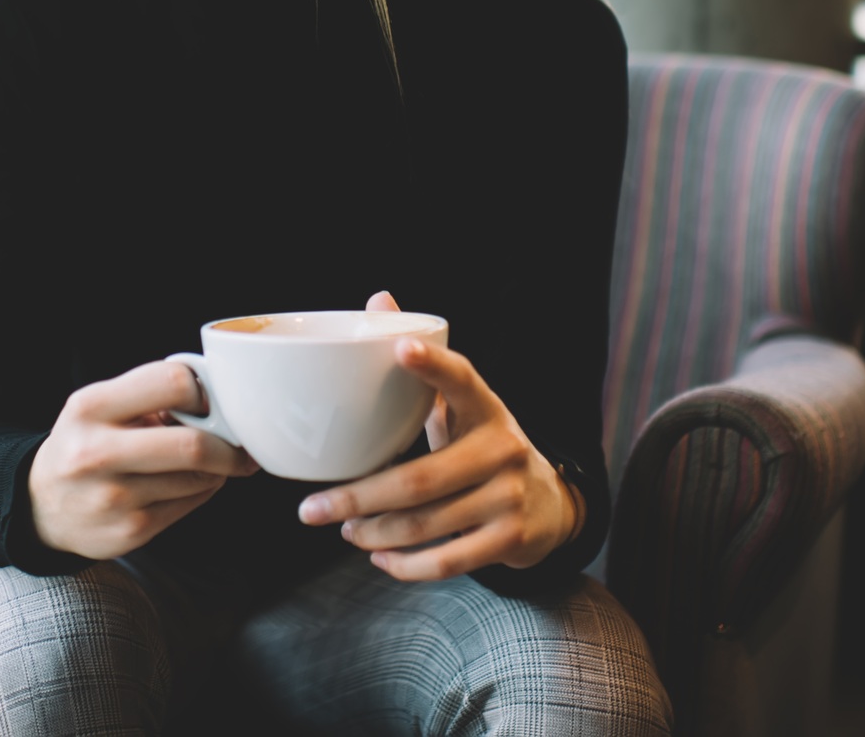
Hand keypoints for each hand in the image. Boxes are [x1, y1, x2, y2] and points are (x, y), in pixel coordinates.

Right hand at [28, 359, 259, 560]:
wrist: (43, 506)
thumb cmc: (86, 443)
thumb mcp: (102, 406)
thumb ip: (153, 394)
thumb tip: (221, 399)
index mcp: (91, 406)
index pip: (171, 382)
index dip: (204, 391)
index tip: (211, 401)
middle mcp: (96, 452)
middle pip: (192, 444)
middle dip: (229, 444)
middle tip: (239, 443)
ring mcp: (113, 496)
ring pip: (199, 478)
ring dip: (217, 469)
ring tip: (207, 462)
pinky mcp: (129, 530)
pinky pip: (191, 504)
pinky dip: (202, 490)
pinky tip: (188, 483)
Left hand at [294, 292, 584, 580]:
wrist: (551, 504)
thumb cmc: (483, 446)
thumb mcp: (463, 405)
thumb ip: (423, 363)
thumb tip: (379, 300)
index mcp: (485, 407)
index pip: (461, 379)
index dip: (432, 366)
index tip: (400, 348)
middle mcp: (502, 448)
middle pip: (420, 479)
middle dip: (358, 498)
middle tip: (312, 508)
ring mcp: (510, 496)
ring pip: (426, 524)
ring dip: (373, 532)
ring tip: (343, 528)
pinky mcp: (511, 540)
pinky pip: (447, 560)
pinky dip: (405, 565)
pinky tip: (379, 557)